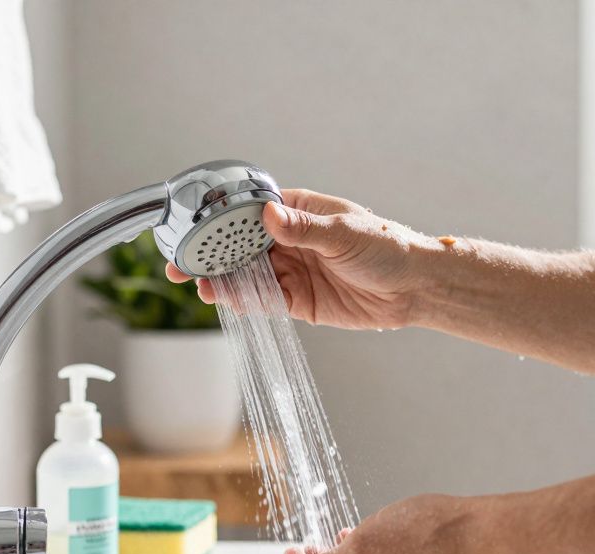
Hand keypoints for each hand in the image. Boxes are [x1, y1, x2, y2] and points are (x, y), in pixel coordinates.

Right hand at [166, 189, 430, 329]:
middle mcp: (291, 239)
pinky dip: (244, 300)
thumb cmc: (387, 247)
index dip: (221, 218)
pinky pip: (265, 299)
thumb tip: (271, 216)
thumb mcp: (345, 233)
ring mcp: (293, 270)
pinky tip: (225, 300)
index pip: (251, 211)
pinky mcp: (299, 300)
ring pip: (248, 274)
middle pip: (241, 245)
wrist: (414, 289)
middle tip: (181, 260)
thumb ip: (306, 229)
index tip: (196, 225)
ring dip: (223, 279)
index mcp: (300, 212)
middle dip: (211, 252)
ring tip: (197, 283)